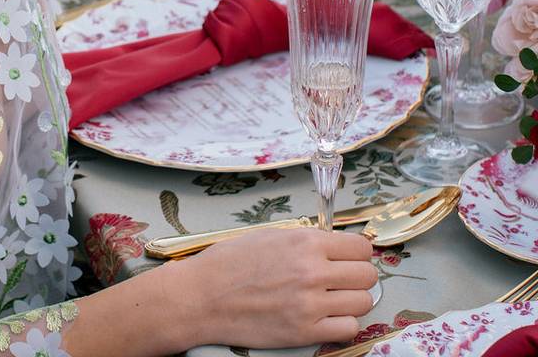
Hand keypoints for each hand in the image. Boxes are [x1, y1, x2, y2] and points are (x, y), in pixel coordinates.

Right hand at [167, 228, 377, 349]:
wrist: (201, 297)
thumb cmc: (228, 264)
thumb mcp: (268, 236)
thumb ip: (305, 241)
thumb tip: (334, 247)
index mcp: (305, 243)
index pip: (360, 248)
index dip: (356, 254)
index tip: (348, 259)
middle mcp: (313, 272)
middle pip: (367, 275)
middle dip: (356, 277)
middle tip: (340, 280)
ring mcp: (310, 304)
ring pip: (363, 302)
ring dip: (350, 301)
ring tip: (330, 300)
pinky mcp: (305, 332)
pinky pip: (349, 328)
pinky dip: (342, 324)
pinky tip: (325, 318)